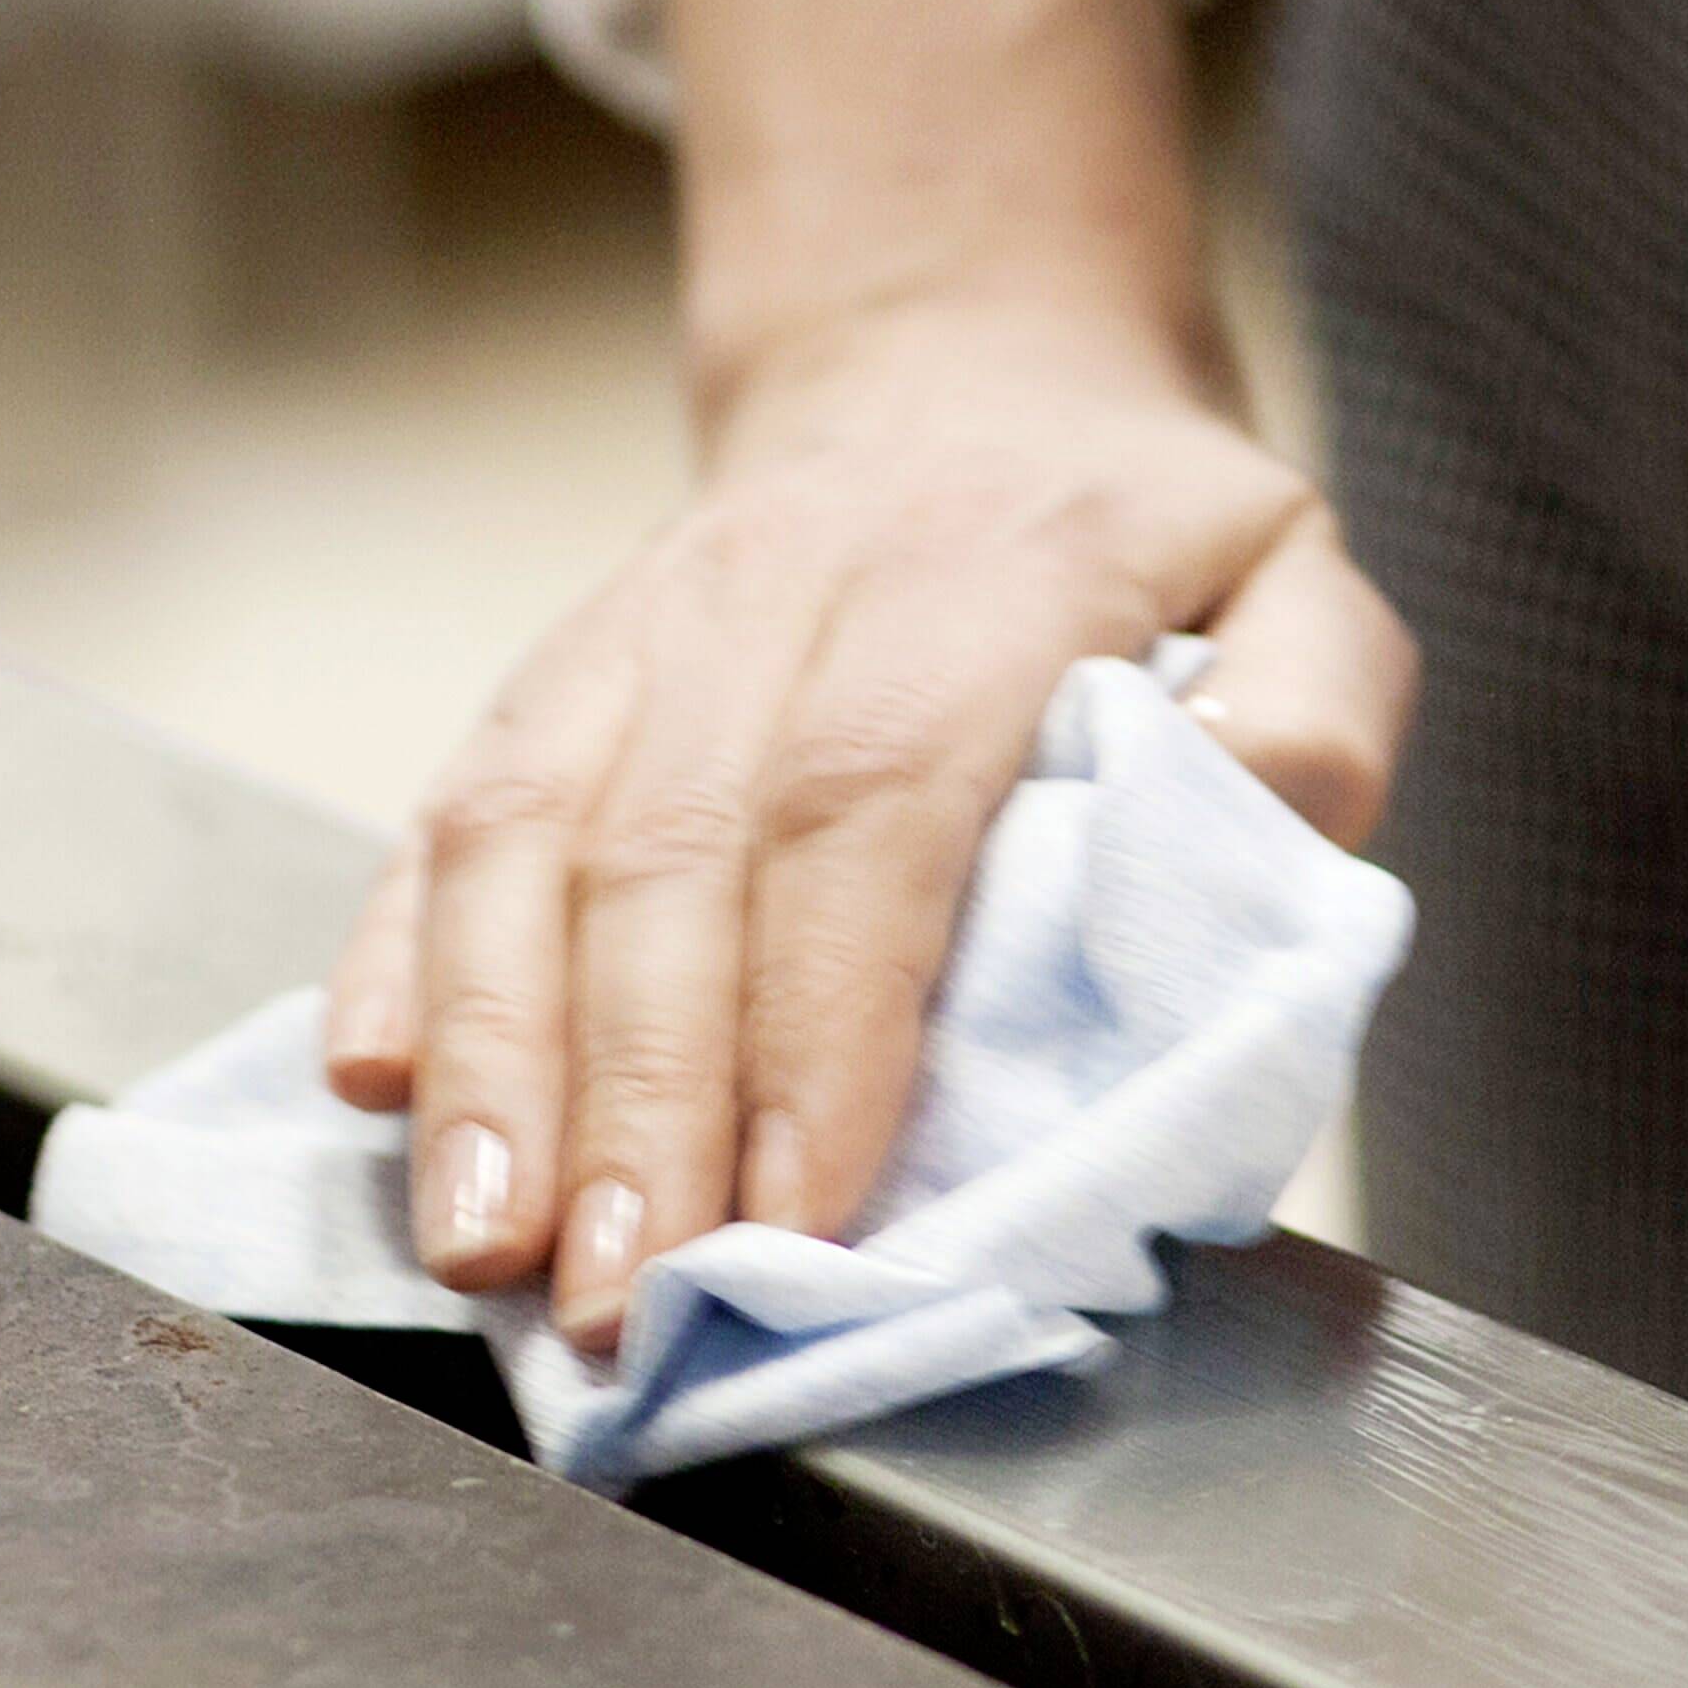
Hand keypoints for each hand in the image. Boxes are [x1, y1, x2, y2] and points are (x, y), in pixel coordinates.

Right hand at [323, 312, 1415, 1348]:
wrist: (945, 387)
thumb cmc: (1127, 537)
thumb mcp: (1299, 579)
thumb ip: (1313, 711)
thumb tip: (1248, 816)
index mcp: (978, 585)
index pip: (870, 813)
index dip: (816, 1025)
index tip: (793, 1219)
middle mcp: (774, 600)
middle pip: (670, 860)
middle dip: (634, 1104)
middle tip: (618, 1300)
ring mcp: (635, 637)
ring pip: (523, 842)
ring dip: (493, 1060)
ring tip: (481, 1248)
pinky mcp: (547, 678)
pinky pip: (450, 812)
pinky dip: (397, 956)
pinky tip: (374, 1087)